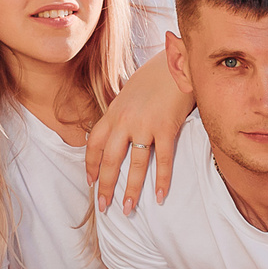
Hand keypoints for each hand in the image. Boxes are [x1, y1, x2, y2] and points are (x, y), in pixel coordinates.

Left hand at [85, 48, 191, 213]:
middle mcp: (124, 120)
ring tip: (127, 208)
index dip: (91, 165)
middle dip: (105, 186)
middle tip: (103, 207)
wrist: (176, 60)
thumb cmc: (155, 76)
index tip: (91, 182)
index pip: (94, 144)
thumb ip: (124, 112)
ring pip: (134, 164)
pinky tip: (159, 196)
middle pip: (110, 160)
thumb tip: (120, 128)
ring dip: (130, 189)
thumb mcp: (131, 92)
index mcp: (114, 112)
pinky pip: (162, 159)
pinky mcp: (166, 127)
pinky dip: (161, 180)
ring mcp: (144, 124)